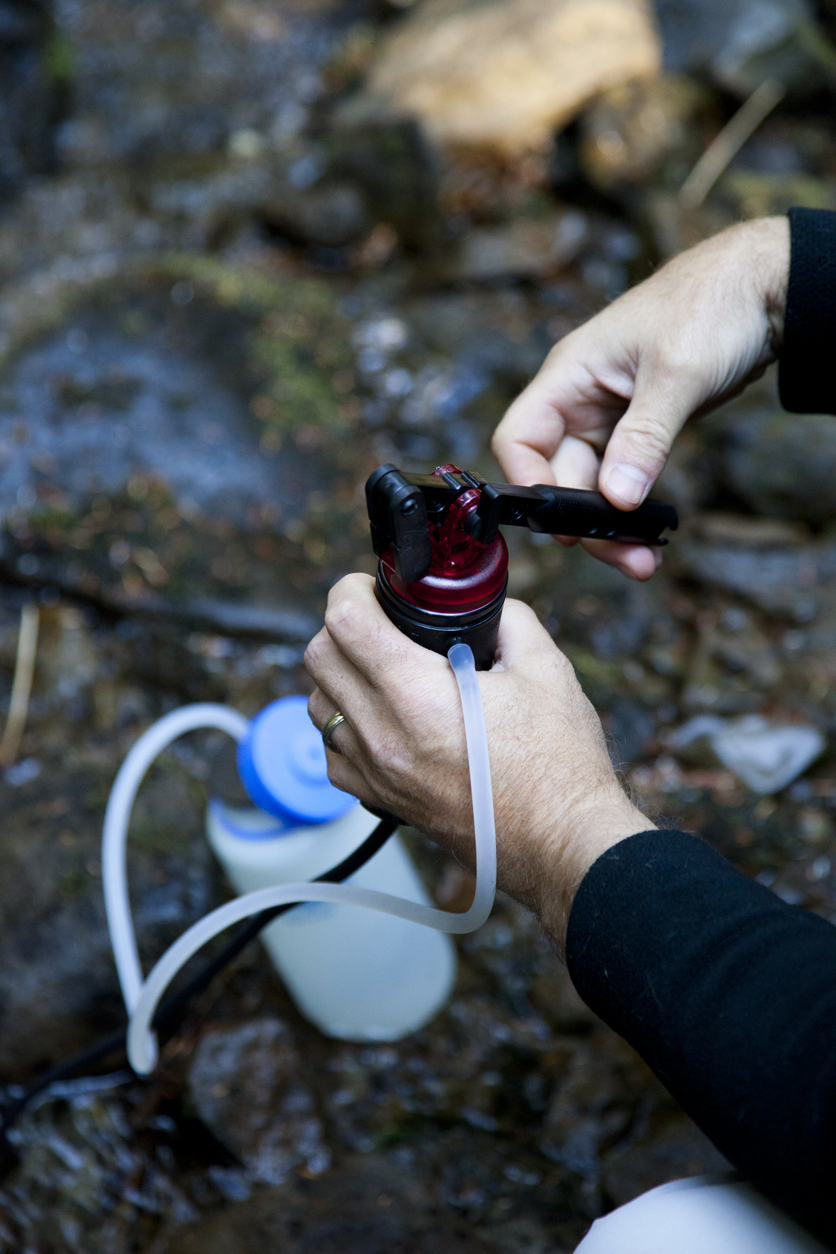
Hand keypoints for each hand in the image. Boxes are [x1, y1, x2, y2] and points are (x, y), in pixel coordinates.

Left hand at [305, 574, 649, 944]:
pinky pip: (332, 753)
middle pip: (319, 658)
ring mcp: (376, 773)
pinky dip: (343, 727)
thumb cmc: (558, 765)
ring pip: (316, 705)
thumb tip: (488, 607)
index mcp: (417, 695)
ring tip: (380, 670)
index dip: (351, 590)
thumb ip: (510, 620)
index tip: (369, 587)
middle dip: (342, 627)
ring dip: (338, 677)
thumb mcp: (546, 668)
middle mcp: (383, 735)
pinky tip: (381, 719)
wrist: (561, 842)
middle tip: (377, 623)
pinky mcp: (380, 801)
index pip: (345, 622)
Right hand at [492, 216, 789, 579]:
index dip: (529, 482)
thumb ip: (643, 439)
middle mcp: (580, 398)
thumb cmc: (711, 306)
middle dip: (586, 520)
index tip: (562, 523)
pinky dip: (635, 509)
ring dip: (613, 524)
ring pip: (593, 485)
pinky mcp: (639, 429)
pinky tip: (652, 534)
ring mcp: (609, 416)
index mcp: (569, 374)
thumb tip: (614, 499)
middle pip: (559, 474)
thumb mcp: (676, 374)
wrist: (764, 287)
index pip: (520, 437)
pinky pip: (624, 478)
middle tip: (626, 556)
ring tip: (644, 558)